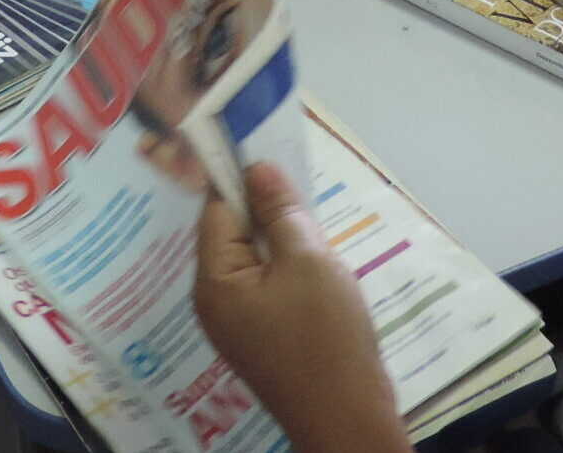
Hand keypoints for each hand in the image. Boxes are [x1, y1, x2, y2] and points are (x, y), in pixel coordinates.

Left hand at [193, 163, 408, 452]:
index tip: (267, 144)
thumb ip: (279, 210)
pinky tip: (317, 255)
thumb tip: (256, 168)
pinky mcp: (265, 335)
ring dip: (282, 234)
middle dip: (265, 205)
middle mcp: (216, 301)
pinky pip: (269, 282)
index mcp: (214, 281)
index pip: (217, 209)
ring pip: (255, 256)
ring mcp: (240, 322)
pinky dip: (289, 263)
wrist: (348, 418)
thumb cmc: (324, 336)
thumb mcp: (307, 260)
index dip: (241, 176)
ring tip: (312, 213)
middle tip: (298, 177)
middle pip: (233, 232)